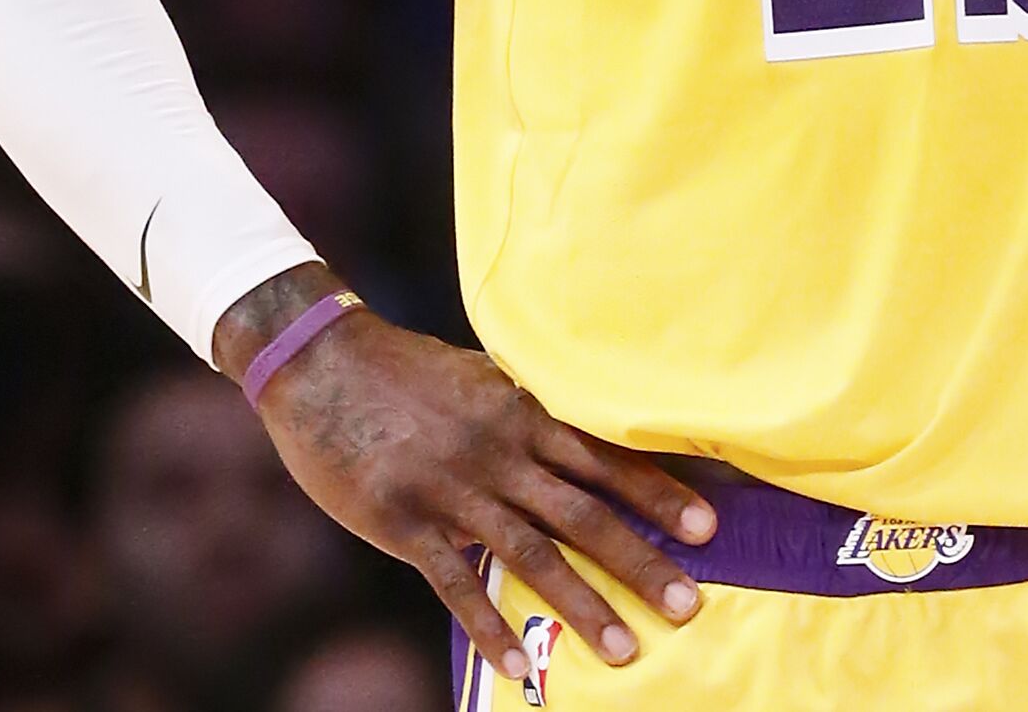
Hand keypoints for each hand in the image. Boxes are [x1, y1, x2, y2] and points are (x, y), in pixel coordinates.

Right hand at [230, 276, 715, 684]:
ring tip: (624, 649)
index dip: (658, 493)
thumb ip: (527, 412)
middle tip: (689, 604)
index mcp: (522, 414)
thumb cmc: (407, 371)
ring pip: (532, 556)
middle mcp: (499, 453)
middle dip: (640, 563)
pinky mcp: (405, 522)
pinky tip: (518, 665)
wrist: (320, 363)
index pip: (605, 459)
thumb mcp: (480, 377)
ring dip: (583, 606)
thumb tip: (579, 437)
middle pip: (584, 515)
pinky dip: (489, 626)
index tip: (707, 526)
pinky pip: (456, 584)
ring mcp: (452, 490)